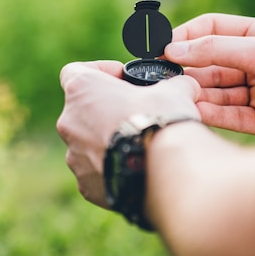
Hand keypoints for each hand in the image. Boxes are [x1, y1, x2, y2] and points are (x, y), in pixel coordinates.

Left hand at [56, 60, 199, 206]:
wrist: (163, 171)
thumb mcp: (172, 91)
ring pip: (88, 144)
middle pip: (83, 110)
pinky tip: (136, 169)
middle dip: (107, 111)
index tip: (120, 78)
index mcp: (81, 90)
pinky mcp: (85, 183)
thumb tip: (185, 85)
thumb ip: (173, 85)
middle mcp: (69, 121)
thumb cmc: (160, 121)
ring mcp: (74, 155)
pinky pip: (96, 172)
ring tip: (139, 145)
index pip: (75, 71)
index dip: (99, 71)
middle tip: (135, 114)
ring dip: (108, 142)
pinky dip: (113, 169)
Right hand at [164, 13, 254, 136]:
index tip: (163, 48)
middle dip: (189, 70)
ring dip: (197, 93)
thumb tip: (174, 49)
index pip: (212, 28)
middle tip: (164, 76)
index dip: (187, 36)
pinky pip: (228, 116)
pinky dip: (210, 114)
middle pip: (210, 63)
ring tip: (179, 95)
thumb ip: (216, 49)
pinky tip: (195, 111)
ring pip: (216, 91)